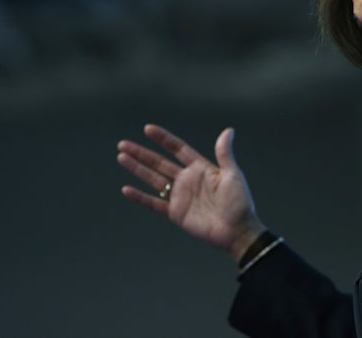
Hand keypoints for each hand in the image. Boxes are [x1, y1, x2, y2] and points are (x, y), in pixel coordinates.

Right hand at [117, 124, 265, 260]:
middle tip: (123, 144)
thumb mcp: (233, 175)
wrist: (238, 231)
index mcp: (200, 168)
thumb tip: (228, 130)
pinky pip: (154, 203)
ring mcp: (180, 196)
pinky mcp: (176, 213)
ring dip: (137, 169)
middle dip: (142, 153)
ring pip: (153, 179)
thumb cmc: (240, 202)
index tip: (148, 129)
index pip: (177, 149)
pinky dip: (140, 197)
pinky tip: (126, 189)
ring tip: (122, 157)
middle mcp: (187, 180)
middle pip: (159, 162)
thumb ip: (224, 154)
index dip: (163, 139)